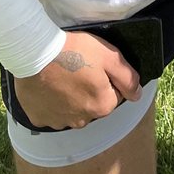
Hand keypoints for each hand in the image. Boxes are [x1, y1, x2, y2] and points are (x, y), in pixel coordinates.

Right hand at [12, 30, 141, 130]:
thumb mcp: (110, 56)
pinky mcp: (39, 119)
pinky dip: (52, 102)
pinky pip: (52, 112)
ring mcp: (59, 122)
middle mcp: (82, 121)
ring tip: (63, 76)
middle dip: (90, 90)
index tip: (96, 66)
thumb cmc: (76, 51)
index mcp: (102, 106)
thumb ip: (128, 78)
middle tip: (79, 69)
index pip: (114, 95)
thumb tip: (138, 95)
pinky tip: (49, 86)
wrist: (36, 53)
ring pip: (73, 110)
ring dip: (71, 98)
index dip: (107, 79)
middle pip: (93, 105)